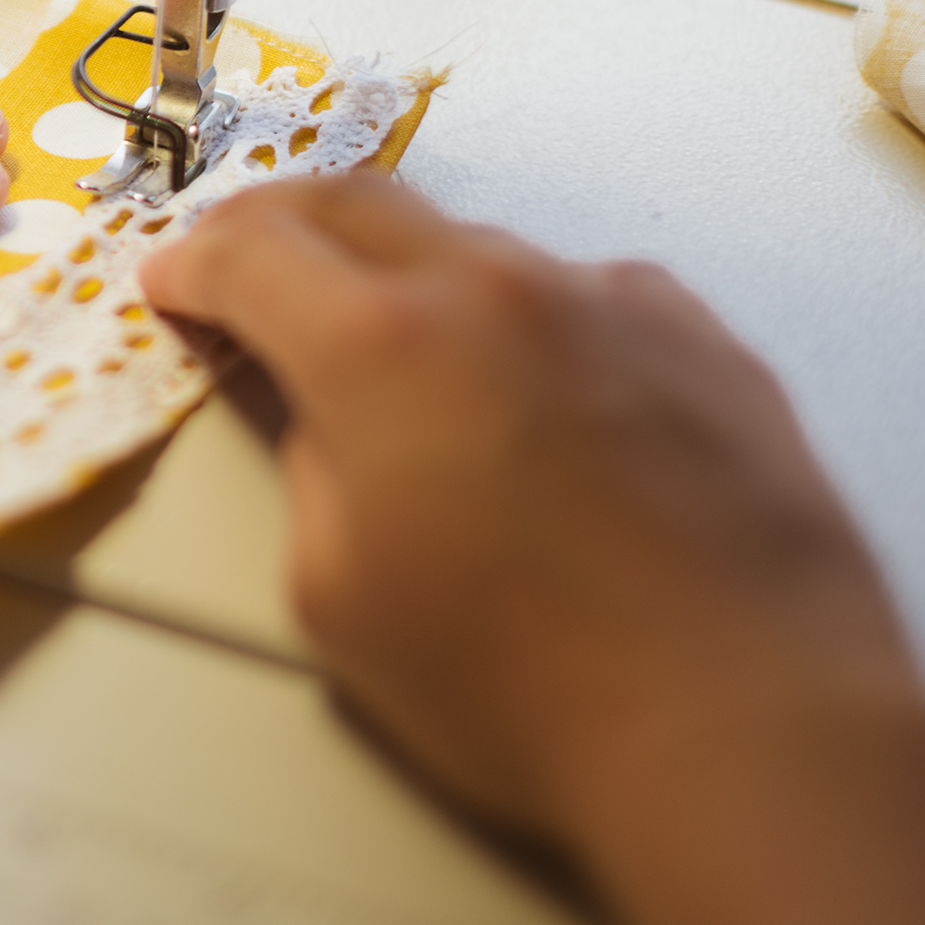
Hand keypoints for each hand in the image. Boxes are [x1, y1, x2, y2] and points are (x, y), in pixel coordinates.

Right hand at [143, 172, 909, 830]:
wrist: (747, 720)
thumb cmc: (533, 690)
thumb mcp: (341, 601)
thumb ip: (314, 474)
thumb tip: (332, 425)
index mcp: (381, 348)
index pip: (252, 253)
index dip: (195, 265)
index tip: (177, 284)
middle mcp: (496, 292)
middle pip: (359, 204)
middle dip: (284, 227)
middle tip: (251, 265)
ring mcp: (613, 304)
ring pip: (483, 250)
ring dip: (421, 282)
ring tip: (412, 358)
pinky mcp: (705, 341)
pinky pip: (592, 298)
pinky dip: (538, 325)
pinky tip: (547, 398)